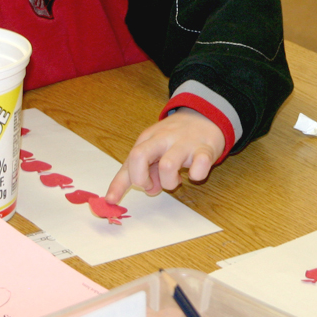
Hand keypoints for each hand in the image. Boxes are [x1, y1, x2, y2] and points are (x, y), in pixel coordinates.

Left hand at [104, 108, 225, 203]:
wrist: (206, 115)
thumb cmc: (176, 137)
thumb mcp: (155, 147)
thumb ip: (145, 169)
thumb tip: (149, 190)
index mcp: (148, 139)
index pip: (130, 160)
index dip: (119, 183)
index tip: (111, 200)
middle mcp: (163, 139)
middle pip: (139, 155)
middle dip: (140, 179)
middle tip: (150, 186)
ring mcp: (184, 143)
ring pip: (167, 165)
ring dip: (169, 183)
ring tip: (176, 180)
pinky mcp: (205, 149)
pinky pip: (200, 166)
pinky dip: (196, 175)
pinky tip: (195, 174)